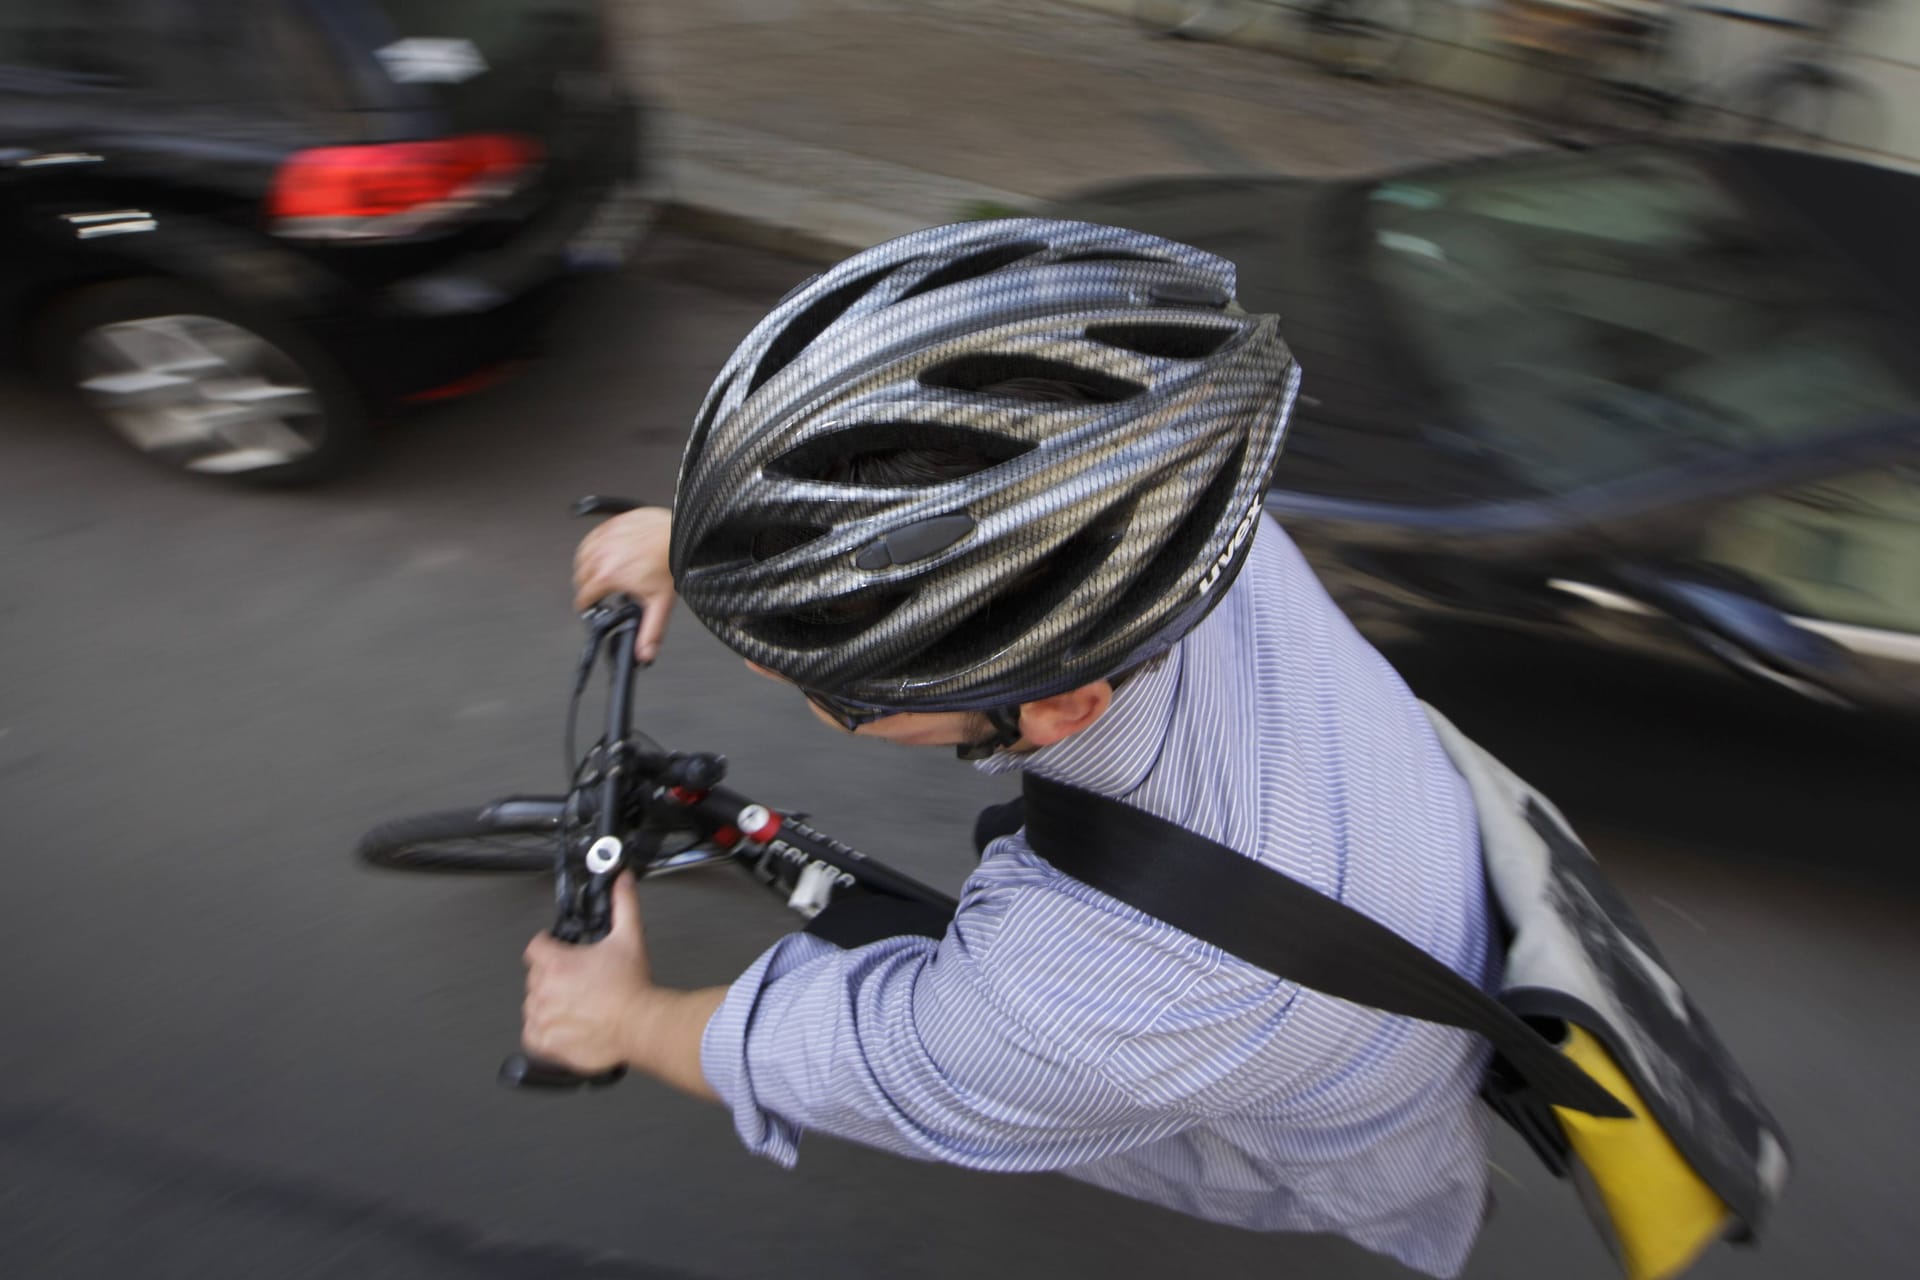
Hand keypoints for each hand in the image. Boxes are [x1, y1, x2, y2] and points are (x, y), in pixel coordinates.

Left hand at [522, 873, 653, 1074]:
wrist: (640, 1025)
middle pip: (534, 976)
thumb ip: (623, 904)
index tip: (555, 949)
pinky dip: (543, 1031)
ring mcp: (543, 1018)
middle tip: (575, 979)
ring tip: (573, 1003)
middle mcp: (545, 991)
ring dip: (547, 1003)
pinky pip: (531, 1035)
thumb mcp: (629, 938)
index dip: (547, 945)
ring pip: (532, 1005)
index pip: (535, 946)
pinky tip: (563, 1025)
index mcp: (557, 964)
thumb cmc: (632, 988)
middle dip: (551, 975)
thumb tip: (622, 882)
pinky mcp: (547, 1043)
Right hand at [573, 507, 674, 662]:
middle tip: (599, 593)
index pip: (584, 597)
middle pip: (580, 577)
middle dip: (587, 587)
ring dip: (586, 567)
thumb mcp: (660, 603)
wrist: (680, 534)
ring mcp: (604, 538)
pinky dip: (592, 548)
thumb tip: (644, 654)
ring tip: (599, 574)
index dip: (587, 606)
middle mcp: (601, 555)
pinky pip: (591, 538)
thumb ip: (650, 632)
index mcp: (609, 576)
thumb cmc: (670, 561)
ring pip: (582, 557)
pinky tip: (601, 553)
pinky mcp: (610, 524)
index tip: (591, 607)